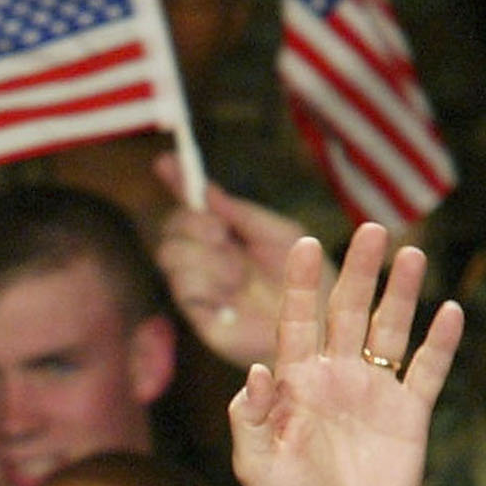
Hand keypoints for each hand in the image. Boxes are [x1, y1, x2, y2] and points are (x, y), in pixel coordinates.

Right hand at [153, 154, 311, 370]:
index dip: (177, 182)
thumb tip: (206, 191)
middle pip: (171, 228)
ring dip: (207, 258)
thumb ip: (241, 213)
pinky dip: (208, 283)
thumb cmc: (308, 278)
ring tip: (239, 276)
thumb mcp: (278, 233)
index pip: (192, 204)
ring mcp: (201, 287)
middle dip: (192, 224)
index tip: (165, 161)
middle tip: (222, 233)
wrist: (320, 323)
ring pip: (171, 254)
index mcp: (228, 235)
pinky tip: (232, 296)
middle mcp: (208, 258)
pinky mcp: (200, 316)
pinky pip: (183, 286)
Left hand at [230, 224, 459, 485]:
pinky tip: (450, 311)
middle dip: (359, 272)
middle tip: (372, 228)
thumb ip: (249, 419)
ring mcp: (374, 393)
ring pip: (390, 331)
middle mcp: (336, 378)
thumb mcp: (255, 465)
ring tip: (411, 253)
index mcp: (295, 383)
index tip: (304, 243)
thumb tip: (255, 371)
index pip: (298, 322)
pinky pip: (427, 372)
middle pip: (348, 312)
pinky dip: (439, 343)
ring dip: (400, 294)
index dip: (302, 285)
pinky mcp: (408, 416)